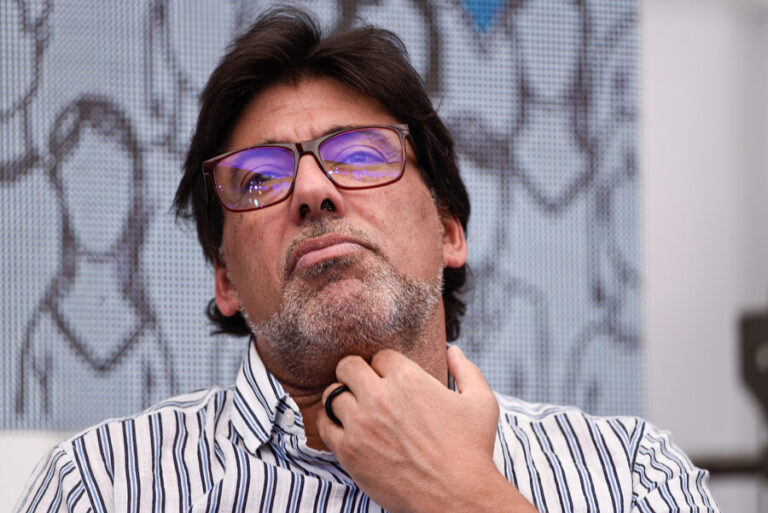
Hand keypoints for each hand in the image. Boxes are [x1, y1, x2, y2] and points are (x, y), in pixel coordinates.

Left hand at [317, 346, 536, 512]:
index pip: (380, 356)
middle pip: (348, 366)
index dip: (385, 366)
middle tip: (363, 387)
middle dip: (355, 373)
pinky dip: (330, 423)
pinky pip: (324, 425)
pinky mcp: (349, 450)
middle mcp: (380, 396)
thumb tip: (453, 350)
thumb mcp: (481, 402)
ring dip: (341, 398)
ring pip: (331, 394)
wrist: (457, 496)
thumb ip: (466, 370)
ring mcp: (361, 423)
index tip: (389, 380)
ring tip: (353, 409)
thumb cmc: (472, 450)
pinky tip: (344, 429)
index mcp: (409, 378)